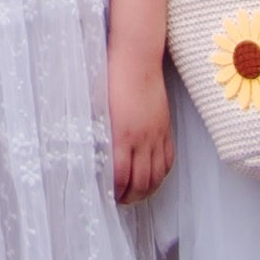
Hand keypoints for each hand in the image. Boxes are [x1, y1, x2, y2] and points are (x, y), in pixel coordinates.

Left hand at [107, 51, 171, 204]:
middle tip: (121, 201)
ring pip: (157, 175)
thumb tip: (91, 152)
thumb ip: (99, 132)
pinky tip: (153, 177)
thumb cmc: (112, 78)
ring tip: (137, 194)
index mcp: (121, 135)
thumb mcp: (99, 107)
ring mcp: (156, 135)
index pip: (120, 176)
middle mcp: (142, 139)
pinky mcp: (166, 129)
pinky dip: (162, 174)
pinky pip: (168, 160)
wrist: (137, 59)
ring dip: (147, 190)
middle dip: (131, 197)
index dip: (115, 191)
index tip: (108, 196)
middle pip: (141, 182)